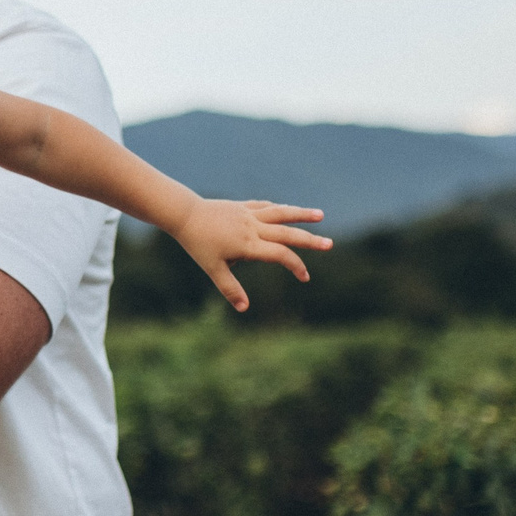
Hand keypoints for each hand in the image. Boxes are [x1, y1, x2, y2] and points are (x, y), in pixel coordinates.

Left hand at [169, 199, 330, 312]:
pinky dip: (278, 209)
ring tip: (321, 216)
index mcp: (248, 244)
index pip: (280, 254)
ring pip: (281, 213)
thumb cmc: (198, 244)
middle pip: (287, 233)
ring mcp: (249, 215)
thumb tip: (244, 309)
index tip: (305, 277)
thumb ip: (229, 288)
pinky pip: (265, 207)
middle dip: (310, 240)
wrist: (185, 214)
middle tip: (330, 245)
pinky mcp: (242, 206)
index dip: (295, 265)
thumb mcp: (212, 269)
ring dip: (301, 214)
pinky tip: (287, 210)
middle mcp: (253, 227)